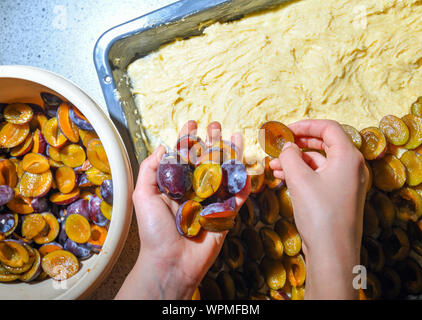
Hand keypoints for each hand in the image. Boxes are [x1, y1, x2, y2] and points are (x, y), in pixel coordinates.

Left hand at [116, 120, 250, 299]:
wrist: (170, 263)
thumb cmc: (154, 232)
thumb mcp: (143, 196)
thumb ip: (150, 169)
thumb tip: (162, 147)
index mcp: (175, 186)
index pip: (184, 156)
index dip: (188, 139)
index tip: (191, 123)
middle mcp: (194, 191)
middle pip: (206, 160)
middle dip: (211, 141)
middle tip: (216, 125)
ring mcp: (210, 202)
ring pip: (224, 174)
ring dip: (230, 154)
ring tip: (235, 136)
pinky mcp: (224, 215)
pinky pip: (237, 197)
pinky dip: (244, 183)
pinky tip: (247, 166)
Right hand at [269, 120, 368, 299]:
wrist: (333, 252)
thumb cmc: (320, 213)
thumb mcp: (299, 179)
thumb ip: (290, 156)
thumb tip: (287, 146)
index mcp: (348, 157)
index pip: (328, 128)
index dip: (305, 125)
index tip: (285, 130)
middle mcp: (351, 167)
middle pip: (324, 144)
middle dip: (298, 144)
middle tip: (279, 146)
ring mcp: (346, 182)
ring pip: (318, 162)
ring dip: (296, 161)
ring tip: (273, 165)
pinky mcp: (339, 196)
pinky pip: (319, 177)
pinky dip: (302, 174)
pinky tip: (282, 177)